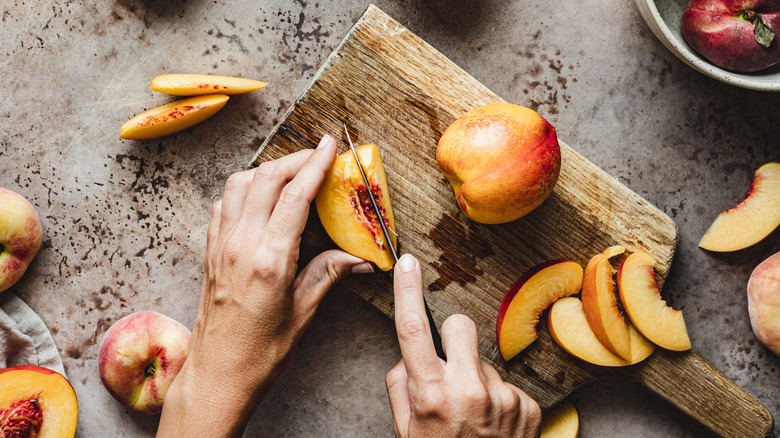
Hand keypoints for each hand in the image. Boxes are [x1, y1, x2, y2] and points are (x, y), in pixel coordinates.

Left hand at [158, 134, 373, 436]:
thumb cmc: (261, 351)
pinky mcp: (210, 250)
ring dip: (268, 170)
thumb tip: (362, 257)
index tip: (330, 146)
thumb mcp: (304, 312)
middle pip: (266, 178)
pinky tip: (261, 197)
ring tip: (292, 173)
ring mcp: (220, 244)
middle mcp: (240, 243)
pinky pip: (225, 203)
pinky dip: (244, 188)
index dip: (315, 165)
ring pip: (240, 183)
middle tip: (318, 156)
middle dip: (295, 160)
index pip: (295, 195)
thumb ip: (329, 274)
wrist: (216, 373)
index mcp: (269, 258)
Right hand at [385, 254, 541, 437]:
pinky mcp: (529, 407)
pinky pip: (509, 385)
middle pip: (460, 325)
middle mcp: (468, 390)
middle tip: (451, 368)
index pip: (412, 330)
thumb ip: (401, 384)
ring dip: (478, 378)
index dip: (407, 291)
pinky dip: (502, 401)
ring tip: (476, 415)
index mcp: (430, 394)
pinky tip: (495, 426)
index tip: (407, 264)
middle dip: (453, 340)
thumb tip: (410, 354)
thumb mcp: (405, 430)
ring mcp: (503, 398)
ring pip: (485, 360)